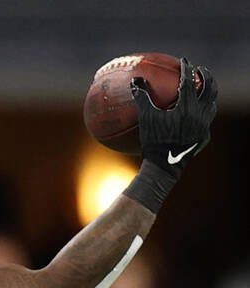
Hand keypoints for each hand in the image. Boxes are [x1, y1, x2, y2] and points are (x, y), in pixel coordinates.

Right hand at [132, 58, 217, 178]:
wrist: (164, 168)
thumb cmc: (153, 143)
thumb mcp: (145, 120)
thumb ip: (142, 98)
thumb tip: (135, 81)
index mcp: (187, 107)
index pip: (189, 81)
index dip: (186, 69)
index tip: (184, 61)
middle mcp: (200, 115)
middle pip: (209, 90)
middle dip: (206, 77)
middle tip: (200, 70)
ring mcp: (203, 128)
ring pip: (211, 106)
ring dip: (209, 96)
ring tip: (204, 91)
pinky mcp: (203, 140)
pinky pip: (206, 124)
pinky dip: (203, 117)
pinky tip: (198, 118)